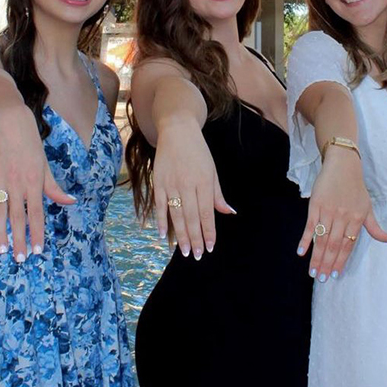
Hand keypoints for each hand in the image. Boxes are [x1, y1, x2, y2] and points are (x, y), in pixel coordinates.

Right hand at [0, 105, 74, 258]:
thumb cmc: (31, 144)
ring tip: (0, 249)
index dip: (37, 233)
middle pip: (17, 217)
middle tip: (20, 258)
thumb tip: (70, 202)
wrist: (9, 121)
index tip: (37, 250)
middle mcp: (15, 183)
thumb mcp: (45, 165)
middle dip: (19, 240)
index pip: (36, 214)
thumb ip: (53, 187)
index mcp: (33, 182)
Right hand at [152, 118, 233, 258]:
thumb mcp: (212, 171)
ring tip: (184, 251)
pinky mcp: (158, 182)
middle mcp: (188, 184)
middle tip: (196, 255)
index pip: (206, 212)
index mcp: (204, 182)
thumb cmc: (198, 152)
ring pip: (176, 214)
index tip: (210, 247)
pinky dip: (161, 221)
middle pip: (191, 217)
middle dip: (195, 238)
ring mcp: (171, 184)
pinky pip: (160, 205)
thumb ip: (217, 194)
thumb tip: (228, 213)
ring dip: (180, 235)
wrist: (177, 130)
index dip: (208, 231)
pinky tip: (164, 235)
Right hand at [297, 147, 386, 280]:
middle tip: (321, 278)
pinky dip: (305, 240)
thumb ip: (375, 226)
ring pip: (322, 239)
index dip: (341, 261)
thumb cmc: (356, 187)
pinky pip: (310, 226)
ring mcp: (328, 211)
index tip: (336, 275)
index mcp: (357, 220)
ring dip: (317, 257)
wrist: (343, 165)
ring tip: (312, 272)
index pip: (348, 246)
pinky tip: (301, 252)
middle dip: (327, 264)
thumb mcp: (368, 207)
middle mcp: (343, 218)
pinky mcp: (316, 205)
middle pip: (334, 246)